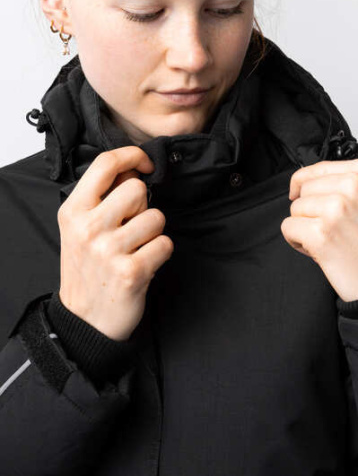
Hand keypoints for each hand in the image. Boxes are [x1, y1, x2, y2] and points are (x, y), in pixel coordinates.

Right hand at [57, 146, 173, 340]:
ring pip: (156, 216)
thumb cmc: (87, 267)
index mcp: (73, 211)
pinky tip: (144, 263)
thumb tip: (134, 166)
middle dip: (142, 205)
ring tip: (136, 247)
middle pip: (136, 188)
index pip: (105, 164)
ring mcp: (108, 251)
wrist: (84, 320)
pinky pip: (165, 243)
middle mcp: (88, 228)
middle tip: (131, 227)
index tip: (145, 164)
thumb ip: (102, 196)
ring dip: (153, 232)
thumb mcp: (79, 227)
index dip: (132, 155)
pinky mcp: (131, 272)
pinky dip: (161, 252)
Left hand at [280, 158, 357, 301]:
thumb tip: (304, 181)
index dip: (309, 188)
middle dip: (310, 211)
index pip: (317, 169)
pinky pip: (288, 229)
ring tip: (331, 241)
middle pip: (304, 189)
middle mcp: (351, 184)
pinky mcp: (321, 234)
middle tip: (334, 230)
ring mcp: (335, 208)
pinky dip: (298, 242)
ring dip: (305, 227)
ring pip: (295, 209)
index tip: (315, 202)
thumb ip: (346, 183)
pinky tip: (320, 252)